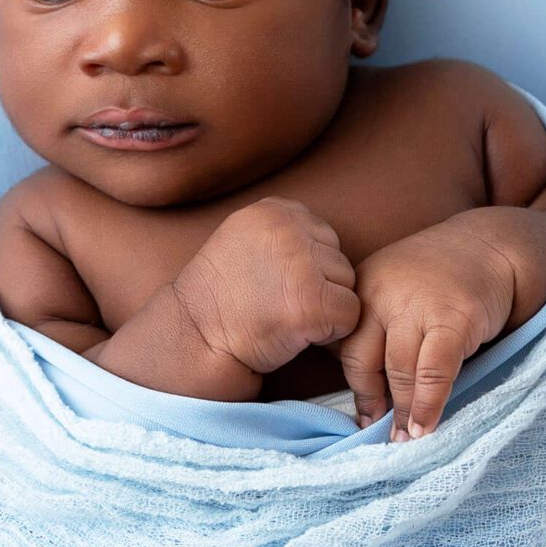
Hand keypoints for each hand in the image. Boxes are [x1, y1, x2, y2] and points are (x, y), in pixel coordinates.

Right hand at [172, 198, 362, 376]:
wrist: (194, 337)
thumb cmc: (219, 298)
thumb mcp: (241, 239)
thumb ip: (282, 232)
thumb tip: (324, 242)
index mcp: (272, 209)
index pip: (321, 235)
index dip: (306, 267)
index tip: (275, 284)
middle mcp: (289, 228)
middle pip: (337, 257)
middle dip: (319, 284)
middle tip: (279, 303)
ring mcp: (303, 264)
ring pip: (347, 284)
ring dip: (326, 307)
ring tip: (286, 316)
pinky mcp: (315, 301)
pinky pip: (351, 314)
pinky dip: (332, 331)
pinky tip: (298, 333)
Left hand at [337, 228, 514, 441]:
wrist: (491, 246)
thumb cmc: (439, 278)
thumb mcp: (393, 290)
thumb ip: (377, 329)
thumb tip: (370, 397)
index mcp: (361, 287)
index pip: (343, 345)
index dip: (354, 385)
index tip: (363, 415)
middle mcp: (382, 293)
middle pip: (362, 360)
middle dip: (370, 402)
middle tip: (379, 432)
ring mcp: (418, 305)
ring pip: (398, 371)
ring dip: (401, 412)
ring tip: (406, 438)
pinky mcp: (454, 319)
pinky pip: (433, 373)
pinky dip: (428, 405)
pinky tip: (426, 426)